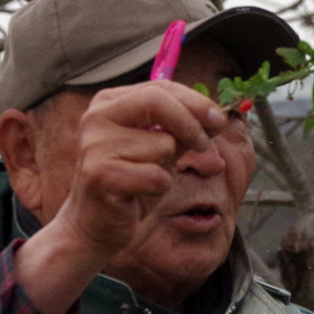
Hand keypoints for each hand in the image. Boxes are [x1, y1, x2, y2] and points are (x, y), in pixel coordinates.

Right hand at [11, 80, 228, 313]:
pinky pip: (156, 176)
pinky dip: (159, 187)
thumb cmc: (131, 183)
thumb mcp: (160, 149)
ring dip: (168, 167)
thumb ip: (183, 129)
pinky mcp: (100, 175)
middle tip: (203, 145)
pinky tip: (139, 193)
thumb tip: (216, 118)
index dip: (195, 101)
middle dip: (190, 123)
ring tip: (146, 178)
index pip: (160, 87)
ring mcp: (95, 145)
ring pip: (163, 145)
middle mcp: (97, 117)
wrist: (94, 225)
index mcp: (109, 102)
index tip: (219, 119)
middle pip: (157, 101)